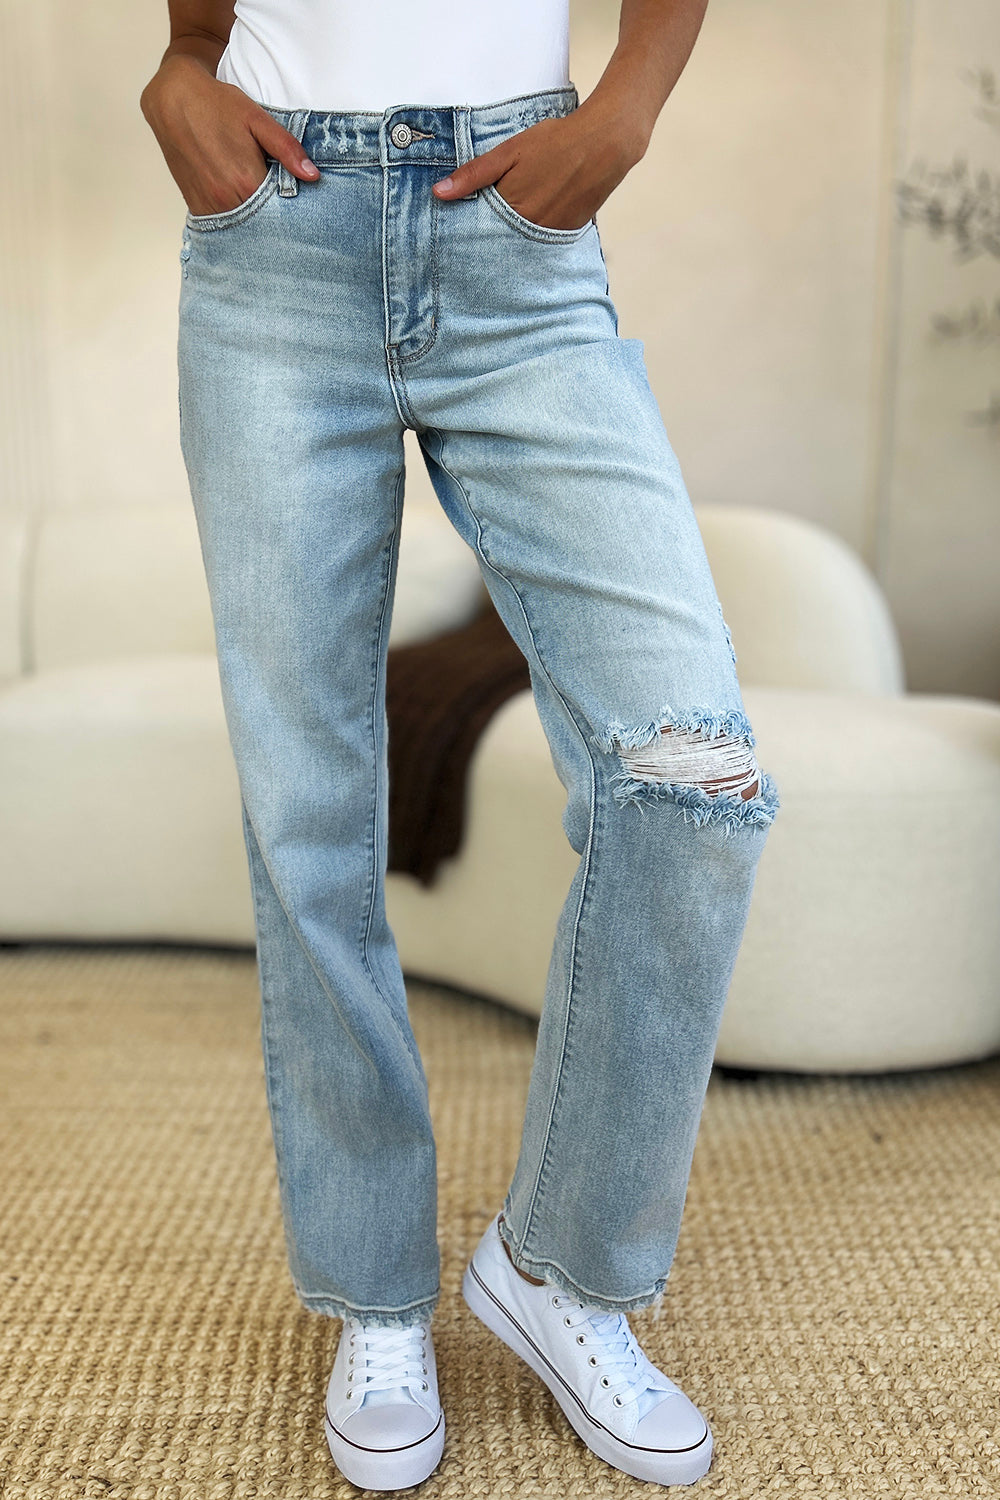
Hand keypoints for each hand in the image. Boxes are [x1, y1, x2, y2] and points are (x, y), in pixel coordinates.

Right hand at [140, 54, 318, 215]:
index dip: (291, 206)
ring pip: (241, 225)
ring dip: (253, 217)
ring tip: (257, 197)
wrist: (173, 98)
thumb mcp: (258, 120)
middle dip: (273, 214)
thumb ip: (286, 149)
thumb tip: (312, 175)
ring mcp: (208, 205)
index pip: (281, 210)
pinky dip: (234, 216)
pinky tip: (240, 201)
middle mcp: (226, 199)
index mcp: (247, 181)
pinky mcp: (195, 205)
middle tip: (279, 200)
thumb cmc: (217, 105)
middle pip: (262, 221)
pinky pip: (222, 222)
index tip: (295, 197)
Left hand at [431, 103, 644, 231]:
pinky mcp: (566, 233)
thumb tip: (439, 193)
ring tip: (509, 223)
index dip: (467, 229)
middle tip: (481, 232)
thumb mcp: (509, 152)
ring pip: (520, 243)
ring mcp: (549, 234)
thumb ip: (474, 174)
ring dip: (510, 237)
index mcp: (511, 209)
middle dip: (488, 238)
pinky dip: (531, 233)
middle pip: (499, 241)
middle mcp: (529, 229)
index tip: (454, 233)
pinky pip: (541, 240)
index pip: (479, 231)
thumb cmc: (555, 143)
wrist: (605, 145)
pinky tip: (533, 218)